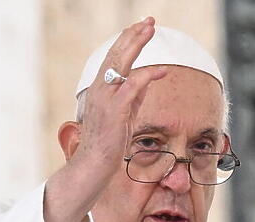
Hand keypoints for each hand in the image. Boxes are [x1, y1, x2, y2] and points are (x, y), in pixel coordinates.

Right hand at [45, 17, 165, 221]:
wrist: (92, 167)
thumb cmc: (106, 148)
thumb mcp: (122, 118)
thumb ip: (132, 99)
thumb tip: (145, 82)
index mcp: (100, 91)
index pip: (114, 59)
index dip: (127, 42)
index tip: (141, 29)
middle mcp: (100, 90)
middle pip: (116, 54)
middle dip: (133, 34)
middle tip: (148, 20)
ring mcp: (106, 98)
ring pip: (121, 62)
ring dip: (137, 43)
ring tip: (151, 29)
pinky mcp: (115, 110)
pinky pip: (133, 85)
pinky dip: (148, 75)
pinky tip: (161, 71)